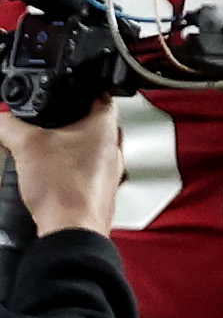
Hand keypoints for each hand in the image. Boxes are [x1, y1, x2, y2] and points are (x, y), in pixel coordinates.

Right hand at [0, 95, 121, 235]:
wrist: (72, 229)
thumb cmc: (63, 189)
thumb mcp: (27, 146)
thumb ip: (9, 126)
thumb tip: (1, 118)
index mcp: (106, 127)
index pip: (101, 94)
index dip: (83, 88)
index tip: (70, 89)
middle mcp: (115, 147)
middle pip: (94, 122)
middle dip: (71, 120)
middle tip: (52, 121)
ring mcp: (112, 170)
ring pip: (91, 148)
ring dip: (70, 146)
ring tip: (48, 148)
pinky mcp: (102, 189)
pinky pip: (87, 170)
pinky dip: (70, 168)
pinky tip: (54, 174)